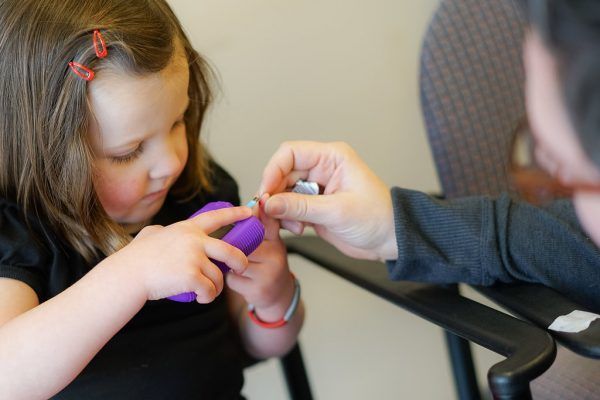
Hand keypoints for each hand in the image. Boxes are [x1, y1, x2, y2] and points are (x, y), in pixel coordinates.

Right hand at [106, 206, 251, 301]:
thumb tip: (160, 231)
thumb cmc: (135, 257)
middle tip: (241, 268)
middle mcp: (195, 241)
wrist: (128, 274)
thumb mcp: (150, 235)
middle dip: (240, 262)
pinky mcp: (192, 276)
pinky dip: (207, 297)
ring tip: (207, 292)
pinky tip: (200, 298)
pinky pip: (209, 290)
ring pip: (218, 277)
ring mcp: (194, 258)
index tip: (249, 212)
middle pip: (231, 251)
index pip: (217, 217)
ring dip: (216, 288)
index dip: (235, 214)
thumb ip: (161, 232)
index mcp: (187, 228)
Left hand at [226, 201, 294, 320]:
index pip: (268, 223)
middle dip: (233, 246)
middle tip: (230, 247)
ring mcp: (268, 274)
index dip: (262, 211)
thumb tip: (256, 203)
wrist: (279, 296)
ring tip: (238, 266)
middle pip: (244, 244)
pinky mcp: (258, 290)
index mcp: (276, 242)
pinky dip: (231, 280)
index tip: (261, 199)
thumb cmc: (268, 265)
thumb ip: (263, 225)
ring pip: (235, 262)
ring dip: (230, 264)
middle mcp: (276, 256)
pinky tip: (241, 280)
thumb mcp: (271, 244)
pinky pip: (233, 280)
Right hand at [259, 141, 397, 259]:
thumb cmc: (377, 218)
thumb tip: (269, 203)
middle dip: (273, 195)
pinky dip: (286, 219)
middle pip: (282, 174)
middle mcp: (321, 169)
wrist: (390, 240)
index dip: (273, 171)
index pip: (291, 153)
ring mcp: (316, 188)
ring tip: (292, 225)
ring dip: (280, 210)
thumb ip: (300, 207)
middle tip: (268, 213)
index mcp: (332, 158)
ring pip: (282, 192)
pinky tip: (297, 229)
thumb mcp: (337, 212)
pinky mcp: (313, 206)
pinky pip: (289, 208)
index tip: (266, 193)